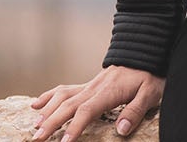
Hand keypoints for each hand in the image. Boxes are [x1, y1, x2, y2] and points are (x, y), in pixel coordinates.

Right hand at [28, 65, 160, 138]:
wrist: (145, 53)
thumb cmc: (150, 75)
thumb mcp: (151, 93)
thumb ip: (136, 110)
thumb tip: (121, 129)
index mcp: (108, 93)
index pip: (87, 111)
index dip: (74, 127)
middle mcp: (93, 88)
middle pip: (68, 106)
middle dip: (51, 123)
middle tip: (38, 138)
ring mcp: (88, 86)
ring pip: (61, 97)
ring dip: (47, 111)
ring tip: (35, 126)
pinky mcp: (87, 85)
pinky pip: (63, 89)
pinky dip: (48, 97)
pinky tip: (35, 105)